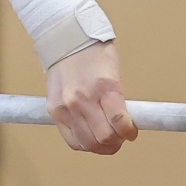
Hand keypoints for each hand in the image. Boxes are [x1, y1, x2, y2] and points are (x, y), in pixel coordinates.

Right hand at [47, 40, 135, 154]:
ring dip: (101, 146)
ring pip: (88, 144)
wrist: (66, 40)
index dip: (129, 132)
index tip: (131, 132)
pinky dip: (84, 143)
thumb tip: (124, 126)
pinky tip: (90, 136)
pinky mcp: (54, 111)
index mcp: (104, 87)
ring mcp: (66, 107)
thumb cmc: (93, 54)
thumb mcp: (113, 75)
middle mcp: (82, 99)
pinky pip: (72, 140)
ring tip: (105, 138)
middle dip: (116, 142)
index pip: (120, 123)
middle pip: (104, 138)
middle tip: (119, 137)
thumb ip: (117, 102)